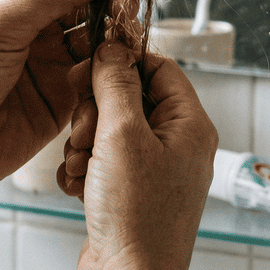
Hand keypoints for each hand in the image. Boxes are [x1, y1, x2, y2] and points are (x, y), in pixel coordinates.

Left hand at [0, 0, 125, 224]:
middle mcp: (32, 22)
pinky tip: (112, 66)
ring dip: (115, 33)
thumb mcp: (1, 22)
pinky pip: (98, 73)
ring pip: (99, 35)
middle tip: (130, 2)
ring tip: (123, 35)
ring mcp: (50, 58)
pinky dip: (110, 68)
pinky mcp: (64, 94)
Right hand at [58, 42, 217, 269]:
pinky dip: (83, 171)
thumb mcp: (122, 137)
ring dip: (84, 145)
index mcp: (189, 125)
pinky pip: (99, 163)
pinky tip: (81, 189)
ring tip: (84, 168)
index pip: (159, 68)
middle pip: (127, 99)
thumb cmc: (137, 219)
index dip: (122, 64)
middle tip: (87, 135)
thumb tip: (112, 50)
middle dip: (96, 114)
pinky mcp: (129, 193)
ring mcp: (153, 171)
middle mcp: (176, 146)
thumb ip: (116, 86)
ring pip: (107, 131)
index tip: (90, 69)